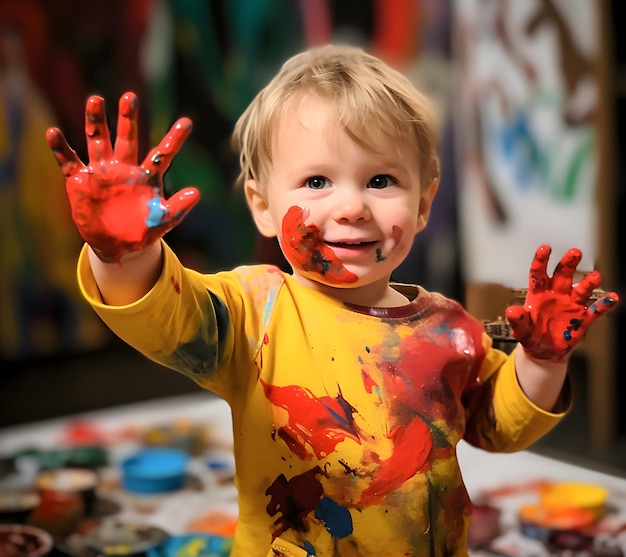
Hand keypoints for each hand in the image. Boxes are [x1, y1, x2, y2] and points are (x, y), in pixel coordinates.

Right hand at [46, 92, 199, 262]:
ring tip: (96, 100)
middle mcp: (123, 169)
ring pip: (98, 141)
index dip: (174, 139)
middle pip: (127, 139)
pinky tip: (53, 133)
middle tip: (130, 98)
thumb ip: (177, 208)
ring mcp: (101, 172)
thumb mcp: (161, 221)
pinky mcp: (80, 181)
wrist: (115, 245)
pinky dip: (61, 148)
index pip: (163, 154)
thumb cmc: (141, 231)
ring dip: (96, 122)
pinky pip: (69, 161)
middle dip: (128, 119)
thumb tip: (196, 193)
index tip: (187, 122)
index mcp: (146, 177)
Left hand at [505, 245, 618, 362]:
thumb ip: (518, 320)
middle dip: (568, 263)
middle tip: (574, 253)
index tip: (545, 248)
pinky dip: (604, 304)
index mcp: (539, 294)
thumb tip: (511, 311)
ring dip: (588, 282)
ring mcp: (571, 305)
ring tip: (595, 277)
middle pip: (563, 275)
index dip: (541, 260)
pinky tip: (612, 298)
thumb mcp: (521, 329)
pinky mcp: (583, 318)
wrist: (544, 351)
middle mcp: (557, 295)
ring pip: (581, 289)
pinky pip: (595, 309)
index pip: (539, 273)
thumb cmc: (531, 334)